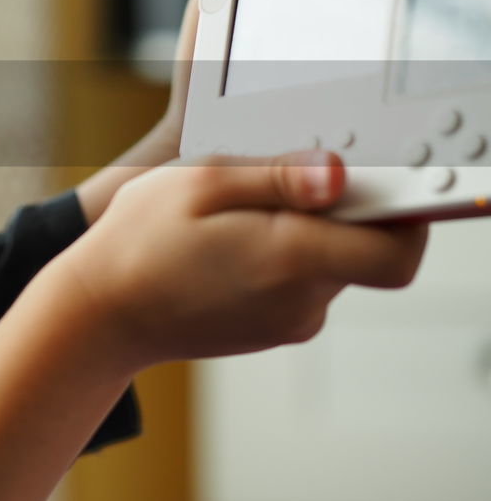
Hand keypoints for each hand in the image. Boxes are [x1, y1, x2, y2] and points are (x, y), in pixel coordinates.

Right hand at [71, 149, 428, 369]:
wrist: (99, 316)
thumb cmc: (137, 245)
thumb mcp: (200, 181)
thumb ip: (277, 175)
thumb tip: (339, 173)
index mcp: (292, 258)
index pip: (398, 249)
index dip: (401, 212)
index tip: (368, 180)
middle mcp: (302, 301)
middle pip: (363, 247)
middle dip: (334, 208)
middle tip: (274, 181)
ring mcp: (289, 321)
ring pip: (330, 262)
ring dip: (301, 230)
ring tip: (235, 213)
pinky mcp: (272, 328)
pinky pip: (300, 282)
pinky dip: (279, 255)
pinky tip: (227, 241)